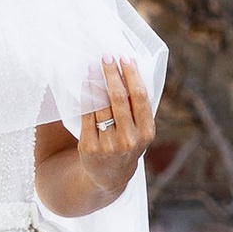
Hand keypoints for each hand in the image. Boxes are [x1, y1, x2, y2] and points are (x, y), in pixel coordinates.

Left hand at [35, 54, 156, 217]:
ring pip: (102, 106)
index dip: (132, 76)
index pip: (140, 98)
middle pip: (119, 98)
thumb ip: (138, 109)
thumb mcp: (140, 132)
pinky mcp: (90, 147)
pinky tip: (86, 83)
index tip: (125, 58)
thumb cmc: (127, 144)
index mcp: (146, 133)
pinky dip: (86, 97)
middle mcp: (129, 139)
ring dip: (97, 82)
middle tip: (106, 56)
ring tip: (94, 66)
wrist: (109, 176)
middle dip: (112, 74)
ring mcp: (109, 144)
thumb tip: (129, 71)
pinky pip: (87, 116)